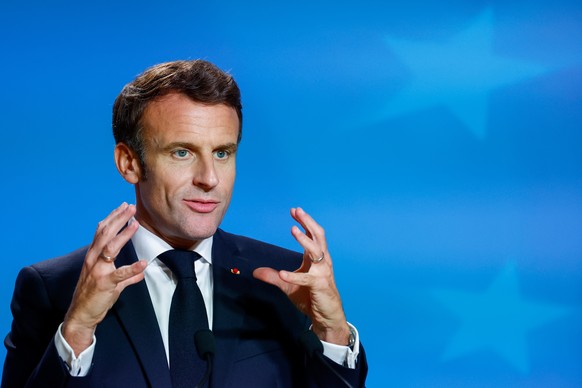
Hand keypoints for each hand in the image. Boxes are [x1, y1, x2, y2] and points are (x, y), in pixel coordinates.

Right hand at [62, 203, 146, 355]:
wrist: (81, 316)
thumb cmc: (94, 297)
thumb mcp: (111, 283)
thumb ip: (126, 276)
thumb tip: (141, 273)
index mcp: (93, 256)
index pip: (102, 231)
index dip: (113, 218)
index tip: (123, 206)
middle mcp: (93, 260)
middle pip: (105, 234)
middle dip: (118, 219)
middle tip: (131, 207)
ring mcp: (98, 271)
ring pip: (109, 249)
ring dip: (123, 235)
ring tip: (135, 224)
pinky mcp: (104, 284)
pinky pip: (120, 275)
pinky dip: (132, 268)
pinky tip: (143, 263)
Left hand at [253, 207, 349, 345]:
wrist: (326, 316)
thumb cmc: (311, 297)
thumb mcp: (288, 285)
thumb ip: (273, 277)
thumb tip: (255, 271)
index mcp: (316, 259)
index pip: (312, 235)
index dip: (304, 222)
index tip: (294, 211)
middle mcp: (322, 262)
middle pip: (318, 236)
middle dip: (308, 222)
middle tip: (298, 211)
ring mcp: (322, 273)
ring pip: (316, 251)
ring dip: (304, 240)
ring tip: (293, 229)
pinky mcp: (319, 286)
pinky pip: (306, 278)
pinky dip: (294, 276)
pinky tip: (282, 274)